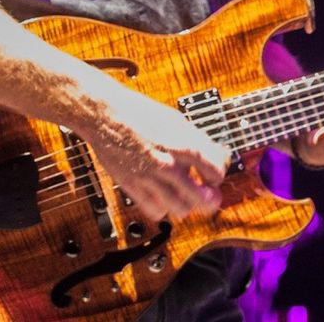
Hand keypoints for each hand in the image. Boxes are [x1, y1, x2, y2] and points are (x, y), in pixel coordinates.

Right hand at [77, 84, 229, 224]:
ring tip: (183, 194)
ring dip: (186, 204)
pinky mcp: (132, 186)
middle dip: (210, 199)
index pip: (216, 171)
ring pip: (180, 209)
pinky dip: (163, 208)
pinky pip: (155, 210)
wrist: (104, 114)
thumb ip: (196, 140)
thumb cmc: (139, 112)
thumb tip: (215, 157)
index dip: (219, 174)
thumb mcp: (176, 120)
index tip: (215, 174)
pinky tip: (162, 197)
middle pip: (202, 198)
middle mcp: (168, 164)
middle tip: (209, 194)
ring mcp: (150, 178)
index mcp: (183, 144)